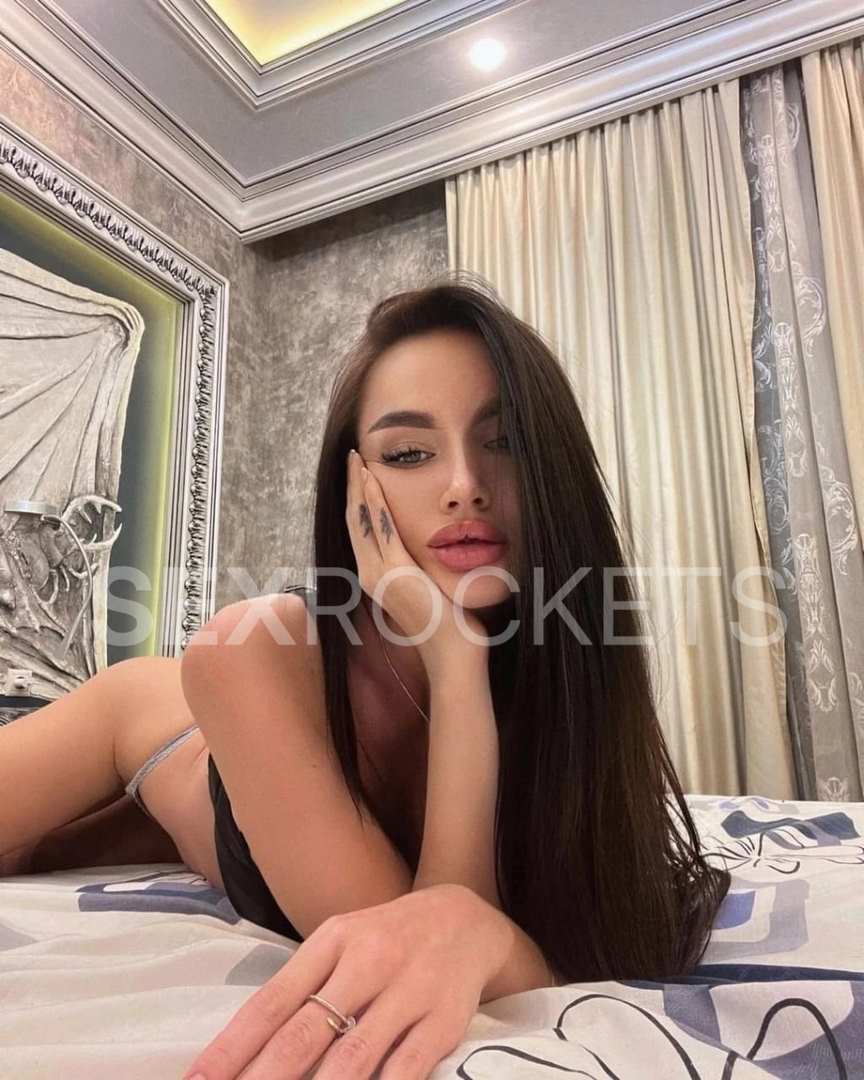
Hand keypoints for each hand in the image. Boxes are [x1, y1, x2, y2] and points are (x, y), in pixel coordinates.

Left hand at [182, 884, 512, 1079]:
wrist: (466, 919)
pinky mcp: (443, 1020)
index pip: (272, 1001)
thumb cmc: (388, 939)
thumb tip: (245, 1049)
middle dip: (262, 1079)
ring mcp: (408, 990)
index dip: (232, 1047)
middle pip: (304, 1033)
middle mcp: (367, 961)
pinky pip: (405, 1070)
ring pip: (352, 1058)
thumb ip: (302, 989)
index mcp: (333, 940)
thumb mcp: (342, 945)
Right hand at [345, 449, 488, 677]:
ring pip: (361, 520)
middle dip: (352, 486)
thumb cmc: (449, 627)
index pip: (361, 530)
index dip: (357, 500)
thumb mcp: (428, 589)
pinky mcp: (394, 572)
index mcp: (376, 578)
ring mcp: (378, 574)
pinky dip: (374, 502)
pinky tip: (372, 480)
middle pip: (354, 520)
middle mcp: (369, 574)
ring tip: (357, 460)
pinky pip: (381, 528)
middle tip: (352, 457)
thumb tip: (429, 552)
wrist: (452, 654)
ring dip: (359, 486)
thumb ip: (420, 569)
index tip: (359, 475)